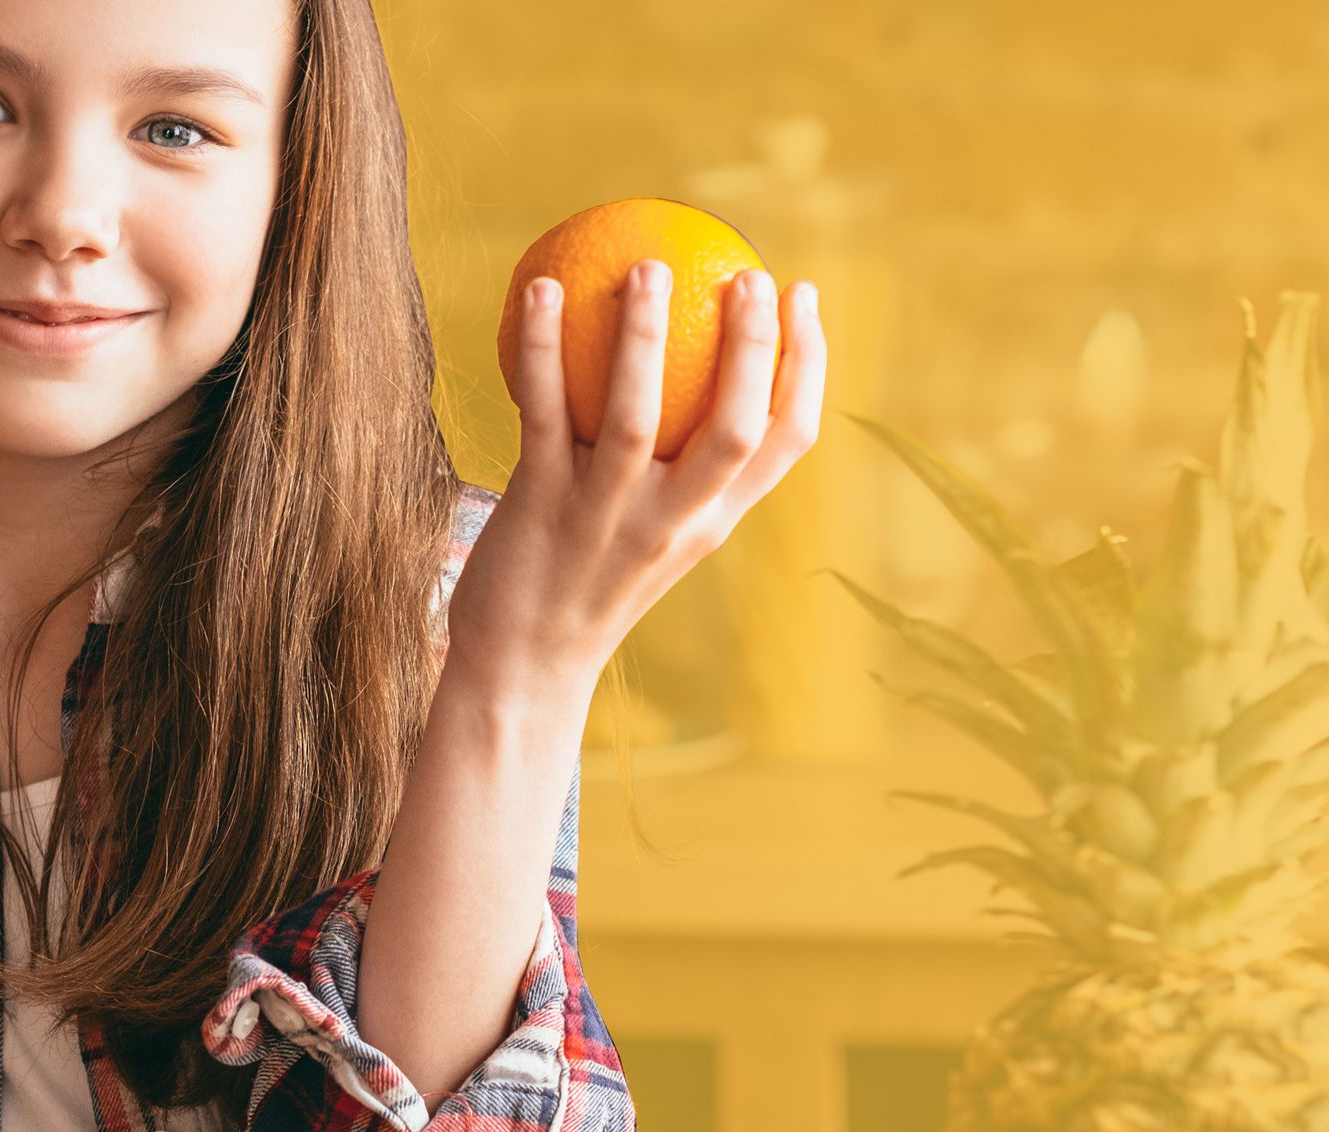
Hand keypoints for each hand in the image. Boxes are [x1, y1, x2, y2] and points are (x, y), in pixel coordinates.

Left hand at [447, 259, 826, 693]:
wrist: (521, 668)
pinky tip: (535, 287)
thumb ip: (677, 467)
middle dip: (752, 345)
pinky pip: (543, 412)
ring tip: (649, 266)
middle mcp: (672, 522)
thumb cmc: (585, 581)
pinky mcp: (541, 507)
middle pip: (734, 426)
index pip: (786, 441)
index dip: (807, 363)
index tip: (802, 294)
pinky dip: (541, 347)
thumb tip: (682, 358)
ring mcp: (606, 517)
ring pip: (637, 416)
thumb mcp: (653, 531)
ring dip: (644, 335)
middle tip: (746, 271)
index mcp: (712, 522)